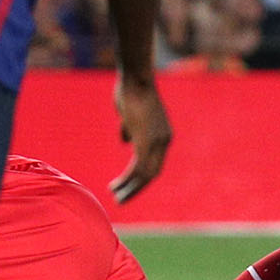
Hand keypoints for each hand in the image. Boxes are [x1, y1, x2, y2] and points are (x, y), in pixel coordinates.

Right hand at [109, 75, 170, 203]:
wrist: (136, 79)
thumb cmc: (131, 92)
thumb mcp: (132, 115)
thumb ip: (131, 129)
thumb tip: (125, 141)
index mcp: (163, 136)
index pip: (155, 164)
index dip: (141, 178)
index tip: (127, 187)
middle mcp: (164, 141)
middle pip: (153, 173)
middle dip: (137, 189)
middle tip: (121, 200)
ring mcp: (157, 141)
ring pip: (146, 175)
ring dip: (131, 189)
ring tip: (116, 197)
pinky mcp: (146, 140)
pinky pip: (138, 168)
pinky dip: (127, 181)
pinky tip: (115, 187)